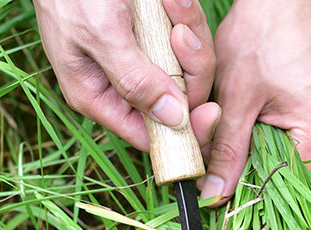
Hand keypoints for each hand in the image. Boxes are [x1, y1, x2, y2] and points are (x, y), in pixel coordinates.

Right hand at [33, 0, 219, 150]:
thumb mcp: (102, 36)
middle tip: (183, 33)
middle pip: (179, 99)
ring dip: (191, 33)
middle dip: (191, 68)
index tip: (211, 112)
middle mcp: (123, 84)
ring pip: (188, 67)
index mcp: (99, 97)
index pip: (151, 135)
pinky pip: (187, 38)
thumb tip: (171, 121)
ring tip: (175, 2)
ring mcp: (142, 58)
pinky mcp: (155, 34)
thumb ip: (134, 81)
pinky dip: (185, 15)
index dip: (184, 130)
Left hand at [200, 0, 310, 203]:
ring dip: (258, 156)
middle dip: (252, 173)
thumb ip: (227, 150)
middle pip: (289, 178)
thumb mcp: (236, 99)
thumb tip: (215, 195)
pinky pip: (293, 142)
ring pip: (288, 161)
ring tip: (233, 139)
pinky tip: (248, 127)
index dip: (251, 193)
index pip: (286, 188)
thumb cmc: (261, 38)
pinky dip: (267, 140)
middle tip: (219, 162)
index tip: (220, 191)